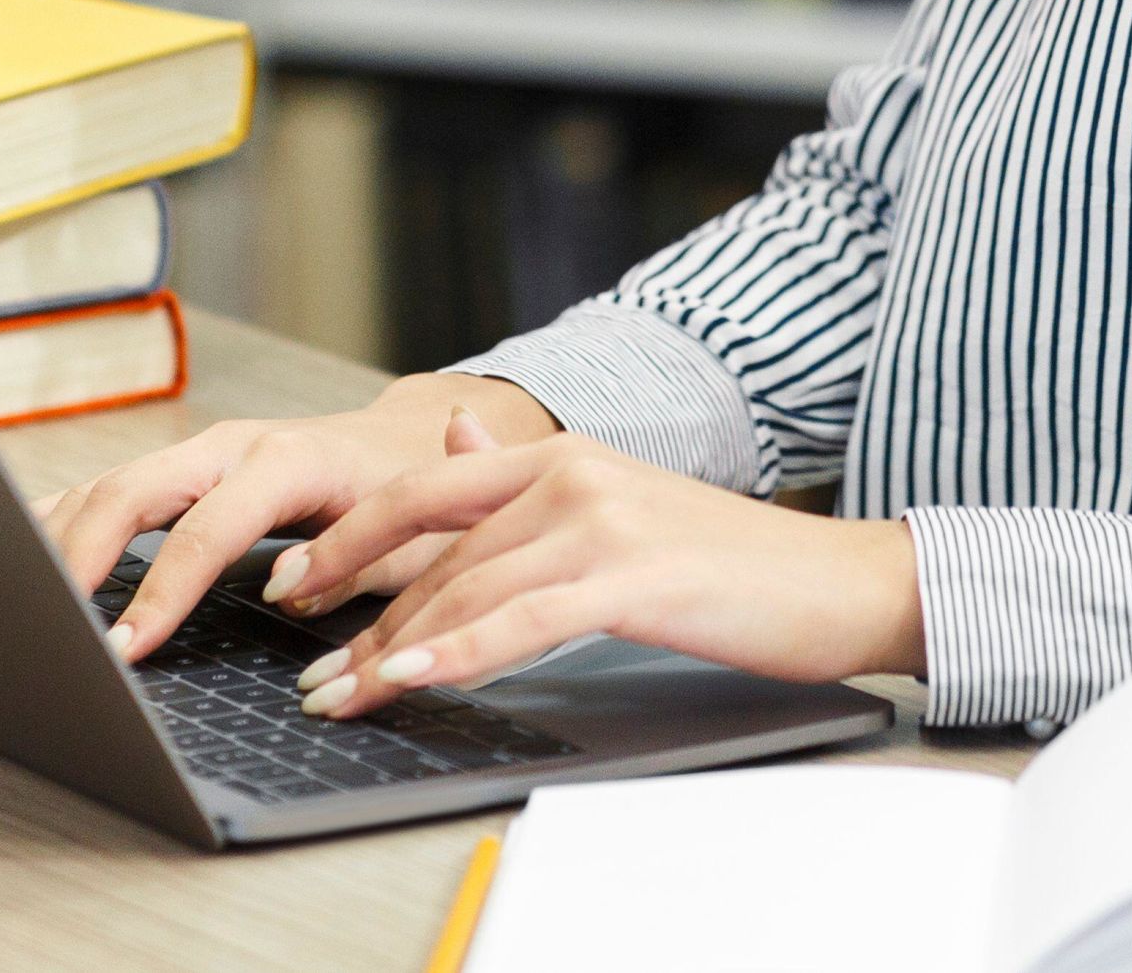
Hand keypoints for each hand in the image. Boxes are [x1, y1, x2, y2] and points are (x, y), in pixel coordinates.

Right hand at [32, 370, 560, 662]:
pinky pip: (110, 490)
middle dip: (78, 558)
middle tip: (41, 629)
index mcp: (289, 461)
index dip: (162, 590)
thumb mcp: (407, 540)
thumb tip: (285, 594)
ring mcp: (201, 451)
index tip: (123, 649)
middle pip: (133, 491)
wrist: (412, 440)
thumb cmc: (413, 499)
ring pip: (109, 485)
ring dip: (55, 539)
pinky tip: (21, 558)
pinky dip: (62, 522)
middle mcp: (233, 446)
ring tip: (11, 602)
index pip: (207, 530)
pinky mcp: (183, 468)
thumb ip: (353, 566)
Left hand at [281, 421, 923, 719]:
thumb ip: (529, 478)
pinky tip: (414, 677)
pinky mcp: (633, 574)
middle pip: (432, 547)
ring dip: (390, 651)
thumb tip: (456, 434)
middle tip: (309, 675)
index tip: (293, 584)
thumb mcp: (620, 504)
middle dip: (356, 616)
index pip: (424, 489)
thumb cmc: (732, 562)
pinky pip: (522, 620)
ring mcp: (602, 518)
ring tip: (341, 699)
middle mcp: (573, 472)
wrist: (838, 580)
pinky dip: (458, 651)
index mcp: (563, 455)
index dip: (349, 538)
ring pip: (465, 588)